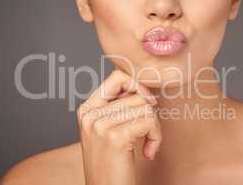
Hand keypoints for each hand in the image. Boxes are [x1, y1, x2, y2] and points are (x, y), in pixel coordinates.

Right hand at [76, 70, 161, 184]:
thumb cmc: (111, 164)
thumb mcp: (108, 131)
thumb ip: (118, 108)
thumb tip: (144, 90)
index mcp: (86, 109)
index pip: (117, 77)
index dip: (138, 86)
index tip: (147, 103)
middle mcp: (90, 114)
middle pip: (137, 95)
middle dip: (149, 115)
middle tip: (146, 135)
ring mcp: (100, 125)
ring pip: (145, 107)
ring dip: (154, 128)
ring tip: (146, 145)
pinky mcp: (114, 137)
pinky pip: (149, 121)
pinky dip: (155, 137)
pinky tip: (148, 152)